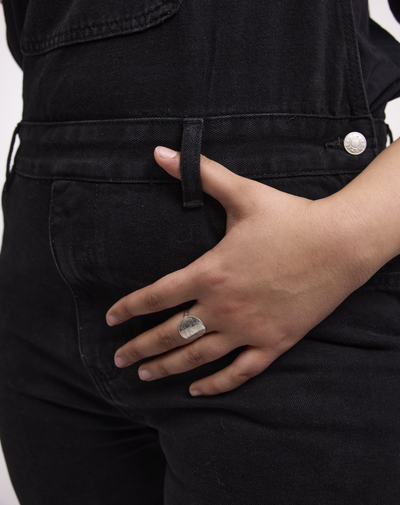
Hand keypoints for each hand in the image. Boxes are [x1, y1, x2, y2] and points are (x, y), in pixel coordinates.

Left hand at [106, 146, 376, 395]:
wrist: (340, 242)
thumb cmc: (291, 217)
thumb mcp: (242, 193)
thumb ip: (201, 173)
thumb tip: (161, 151)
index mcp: (211, 272)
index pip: (157, 296)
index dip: (130, 308)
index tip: (111, 319)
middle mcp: (223, 306)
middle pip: (171, 333)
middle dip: (140, 348)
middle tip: (119, 360)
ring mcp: (249, 329)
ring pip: (199, 356)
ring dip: (169, 368)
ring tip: (146, 375)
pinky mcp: (274, 342)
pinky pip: (240, 371)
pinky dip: (217, 384)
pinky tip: (198, 389)